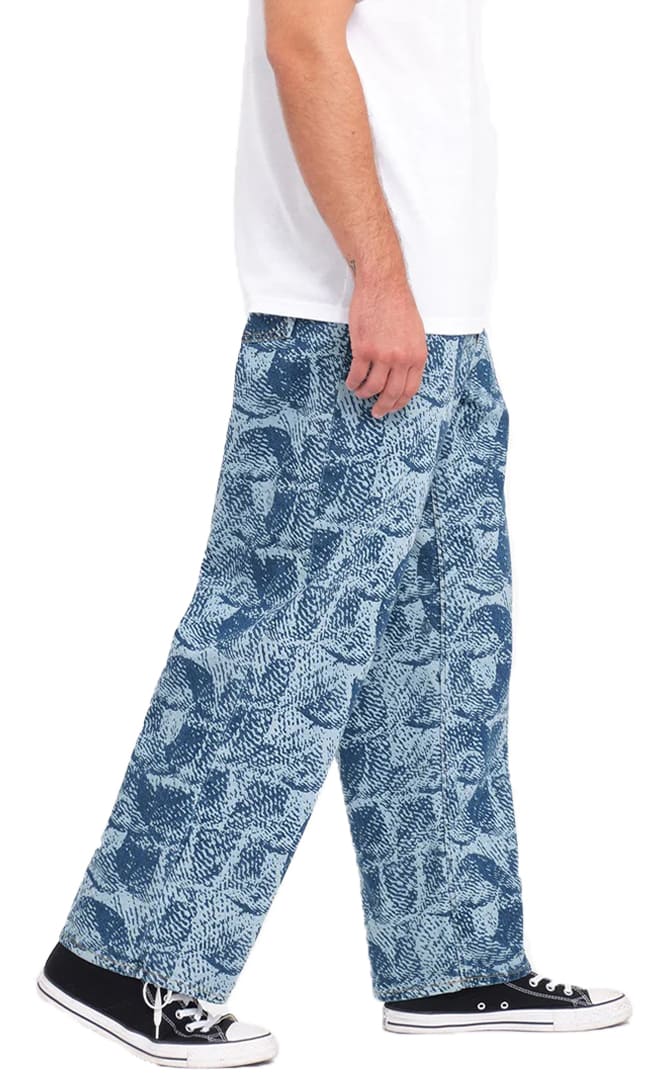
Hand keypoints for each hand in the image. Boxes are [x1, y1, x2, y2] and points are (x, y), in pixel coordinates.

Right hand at [346, 270, 427, 417]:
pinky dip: (353, 382)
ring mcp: (382, 355)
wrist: (383, 285)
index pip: (410, 389)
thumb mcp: (415, 333)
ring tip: (360, 393)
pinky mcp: (364, 349)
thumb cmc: (398, 304)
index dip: (399, 402)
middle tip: (376, 412)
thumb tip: (403, 375)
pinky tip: (351, 383)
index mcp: (417, 356)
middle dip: (383, 406)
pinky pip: (357, 374)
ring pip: (372, 387)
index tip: (392, 407)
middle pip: (392, 393)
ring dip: (364, 393)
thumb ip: (411, 355)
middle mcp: (401, 359)